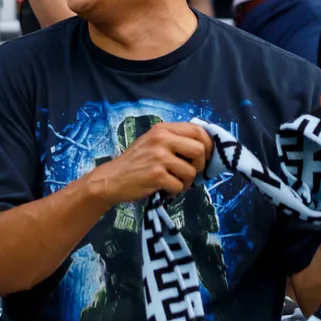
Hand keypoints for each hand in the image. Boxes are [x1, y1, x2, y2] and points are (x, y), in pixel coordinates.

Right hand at [91, 122, 212, 203]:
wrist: (112, 179)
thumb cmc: (135, 162)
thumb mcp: (153, 142)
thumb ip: (174, 140)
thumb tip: (204, 148)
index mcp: (163, 129)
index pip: (197, 130)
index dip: (208, 144)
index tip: (206, 156)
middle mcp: (162, 139)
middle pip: (199, 149)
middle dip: (201, 165)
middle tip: (191, 173)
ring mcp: (159, 157)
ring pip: (191, 171)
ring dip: (187, 182)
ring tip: (175, 183)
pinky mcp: (156, 175)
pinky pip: (179, 185)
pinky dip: (175, 191)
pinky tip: (166, 189)